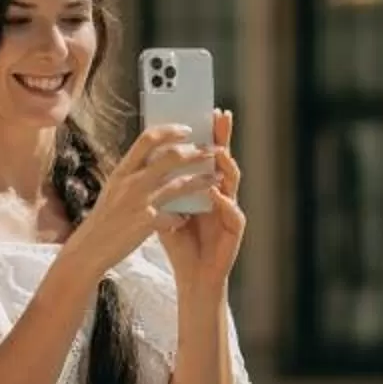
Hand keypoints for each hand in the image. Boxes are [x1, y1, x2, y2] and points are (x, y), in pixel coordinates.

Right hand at [65, 122, 217, 274]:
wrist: (89, 248)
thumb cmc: (105, 218)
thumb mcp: (114, 188)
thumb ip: (133, 172)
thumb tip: (153, 155)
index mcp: (123, 170)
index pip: (148, 139)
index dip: (170, 131)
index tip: (188, 129)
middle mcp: (131, 182)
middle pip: (171, 157)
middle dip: (197, 152)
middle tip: (214, 150)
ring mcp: (139, 202)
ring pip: (179, 185)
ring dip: (202, 180)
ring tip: (218, 178)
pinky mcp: (146, 224)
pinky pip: (175, 215)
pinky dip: (184, 215)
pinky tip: (189, 217)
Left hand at [161, 109, 245, 288]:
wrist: (193, 275)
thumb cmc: (181, 241)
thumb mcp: (167, 207)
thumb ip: (163, 184)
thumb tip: (147, 156)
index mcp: (206, 186)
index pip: (208, 154)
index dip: (209, 132)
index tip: (206, 108)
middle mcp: (222, 193)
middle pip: (224, 159)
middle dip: (223, 137)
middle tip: (221, 115)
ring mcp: (231, 209)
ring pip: (232, 182)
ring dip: (226, 165)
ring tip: (218, 151)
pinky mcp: (235, 229)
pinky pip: (232, 212)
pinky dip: (224, 201)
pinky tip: (214, 192)